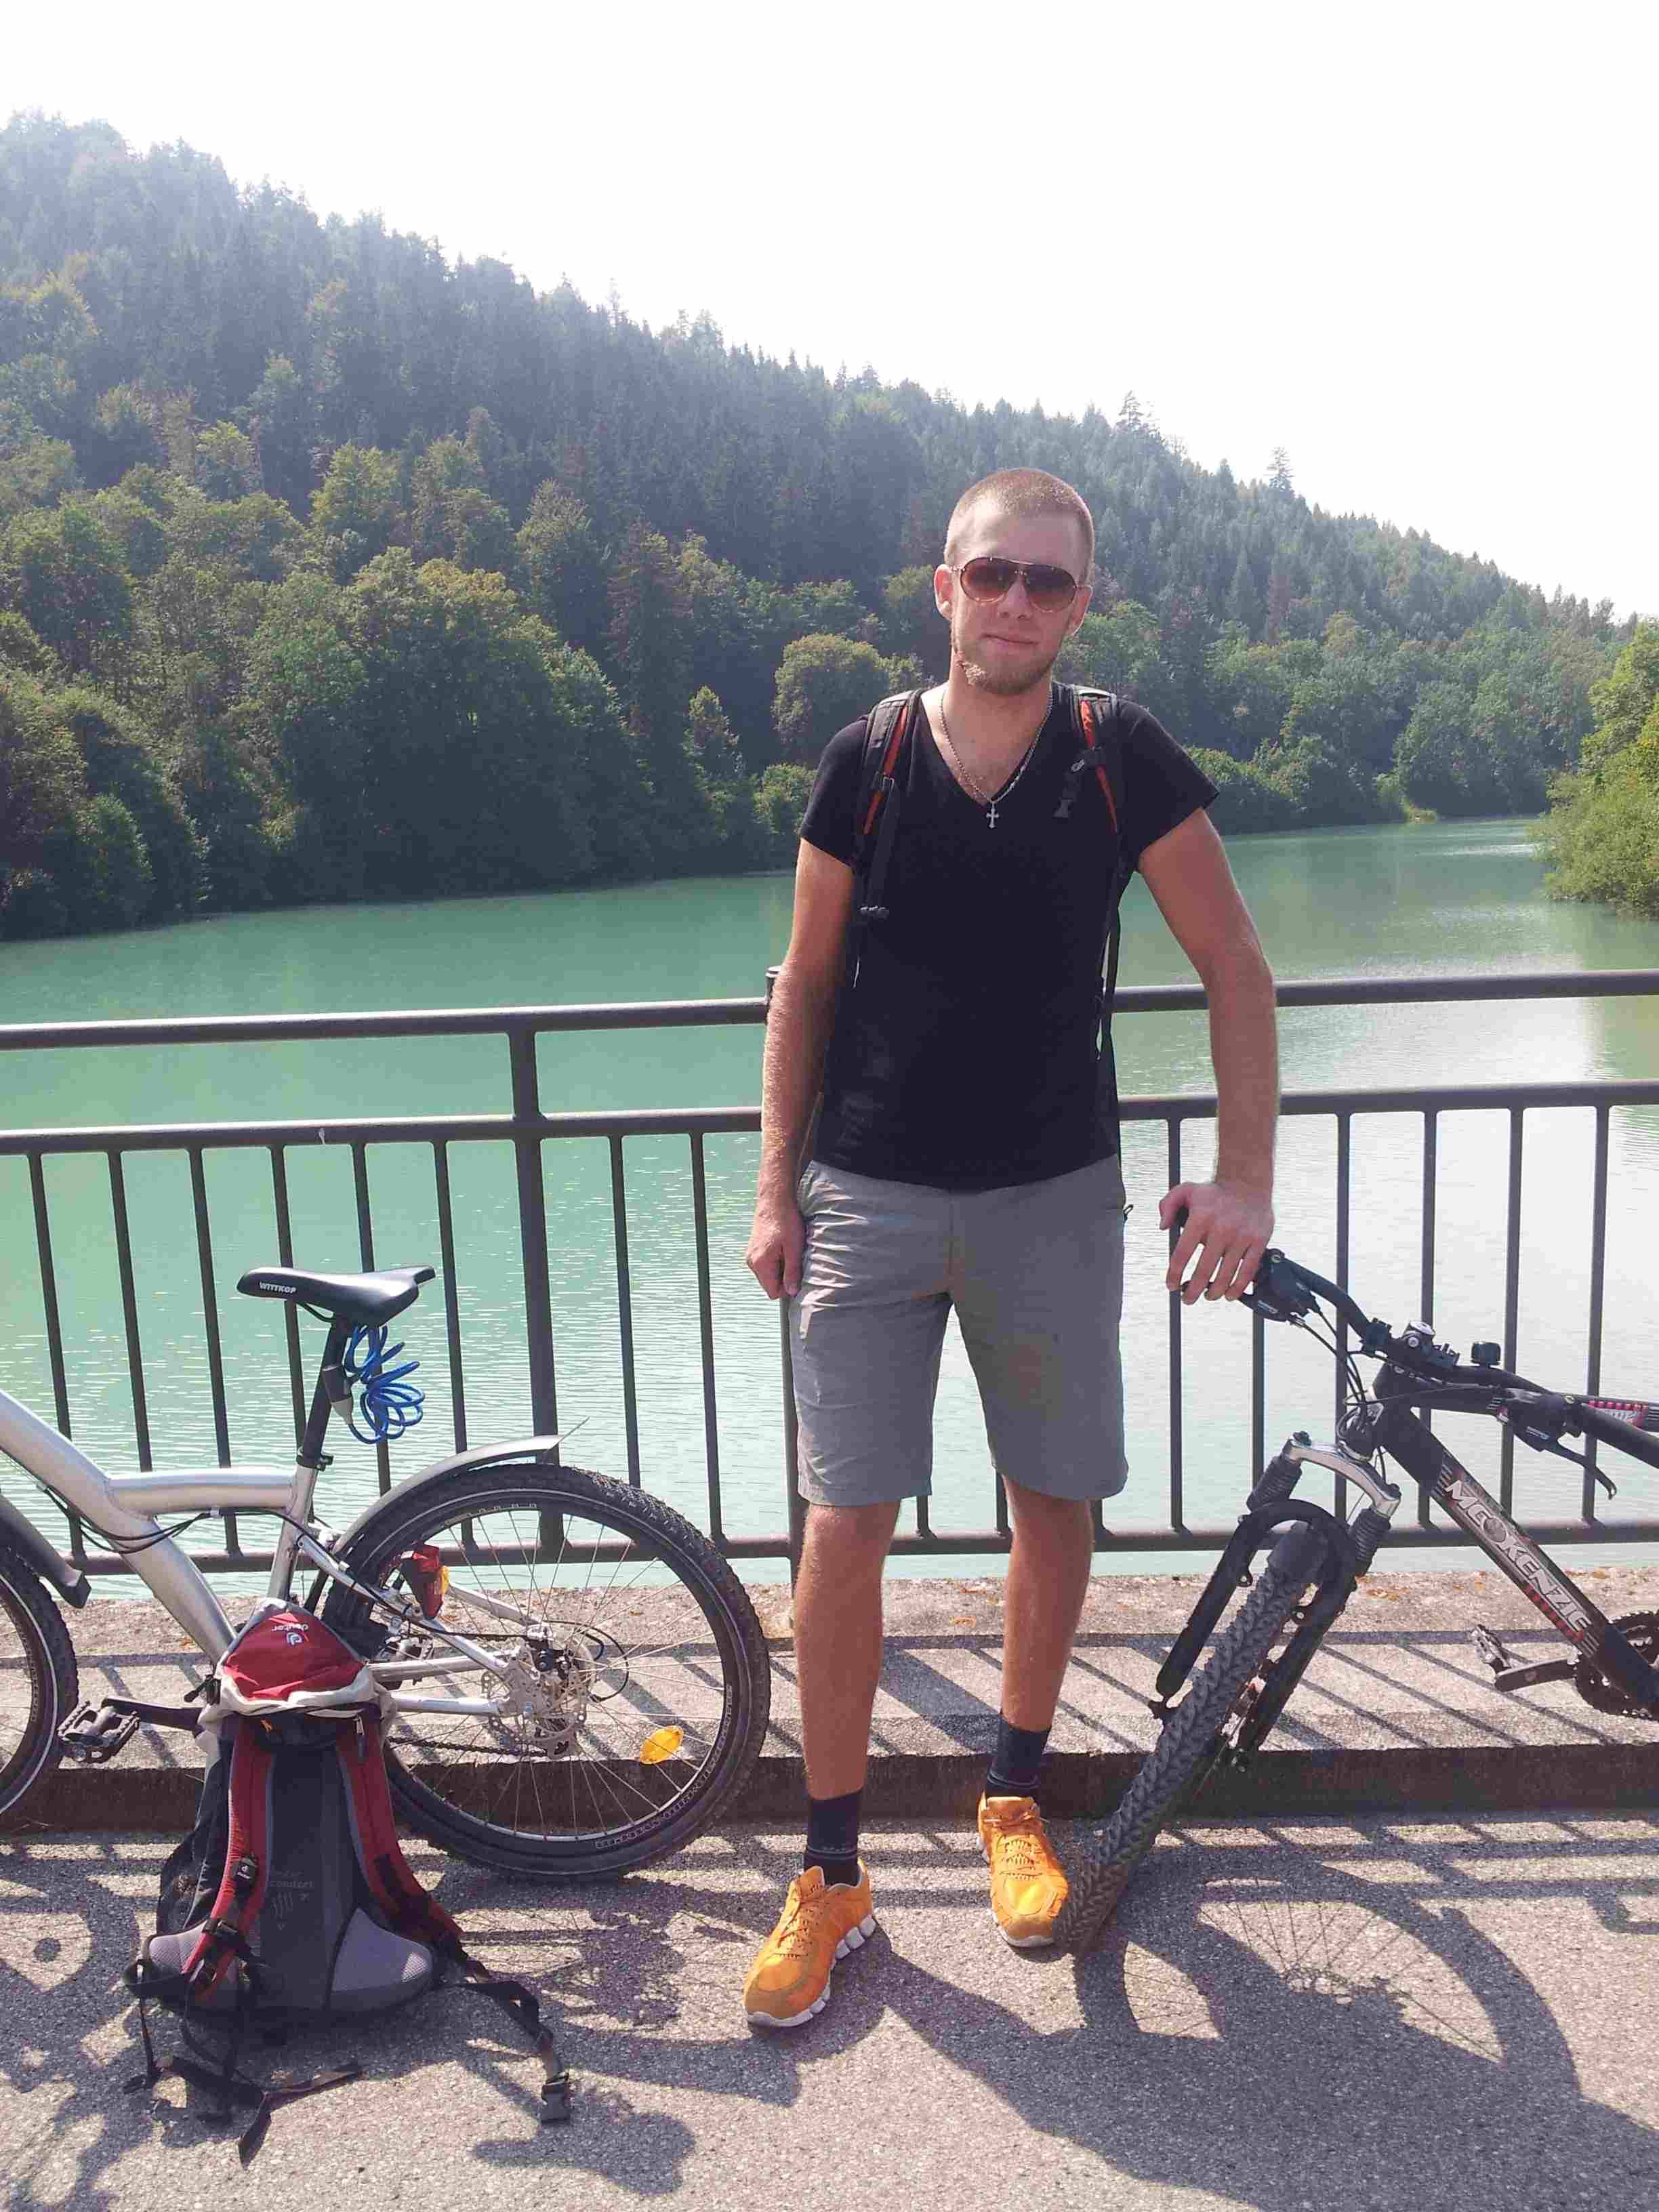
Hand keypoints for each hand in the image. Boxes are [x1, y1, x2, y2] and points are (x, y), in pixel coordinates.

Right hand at [745, 1192, 805, 1300]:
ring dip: (779, 1268)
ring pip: (767, 1274)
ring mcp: (751, 1255)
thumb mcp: (794, 1248)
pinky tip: (782, 1247)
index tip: (797, 1274)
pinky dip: (775, 1260)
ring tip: (788, 1251)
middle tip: (794, 1259)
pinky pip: (765, 1264)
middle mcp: (752, 1262)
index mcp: (761, 1264)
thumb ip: (792, 1272)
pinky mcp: (753, 1249)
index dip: (787, 1288)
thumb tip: (792, 1292)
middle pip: (769, 1284)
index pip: (773, 1292)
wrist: (775, 1200)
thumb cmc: (786, 1221)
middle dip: (783, 1277)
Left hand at [1160, 1180, 1272, 1304]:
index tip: (1171, 1285)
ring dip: (1215, 1292)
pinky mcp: (1258, 1241)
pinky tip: (1230, 1295)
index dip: (1175, 1274)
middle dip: (1193, 1290)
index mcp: (1201, 1218)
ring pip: (1226, 1275)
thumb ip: (1167, 1206)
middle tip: (1187, 1299)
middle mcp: (1221, 1229)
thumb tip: (1163, 1227)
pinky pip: (1248, 1271)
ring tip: (1208, 1296)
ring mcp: (1241, 1237)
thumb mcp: (1185, 1190)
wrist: (1248, 1182)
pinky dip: (1238, 1287)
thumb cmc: (1214, 1192)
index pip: (1182, 1253)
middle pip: (1204, 1270)